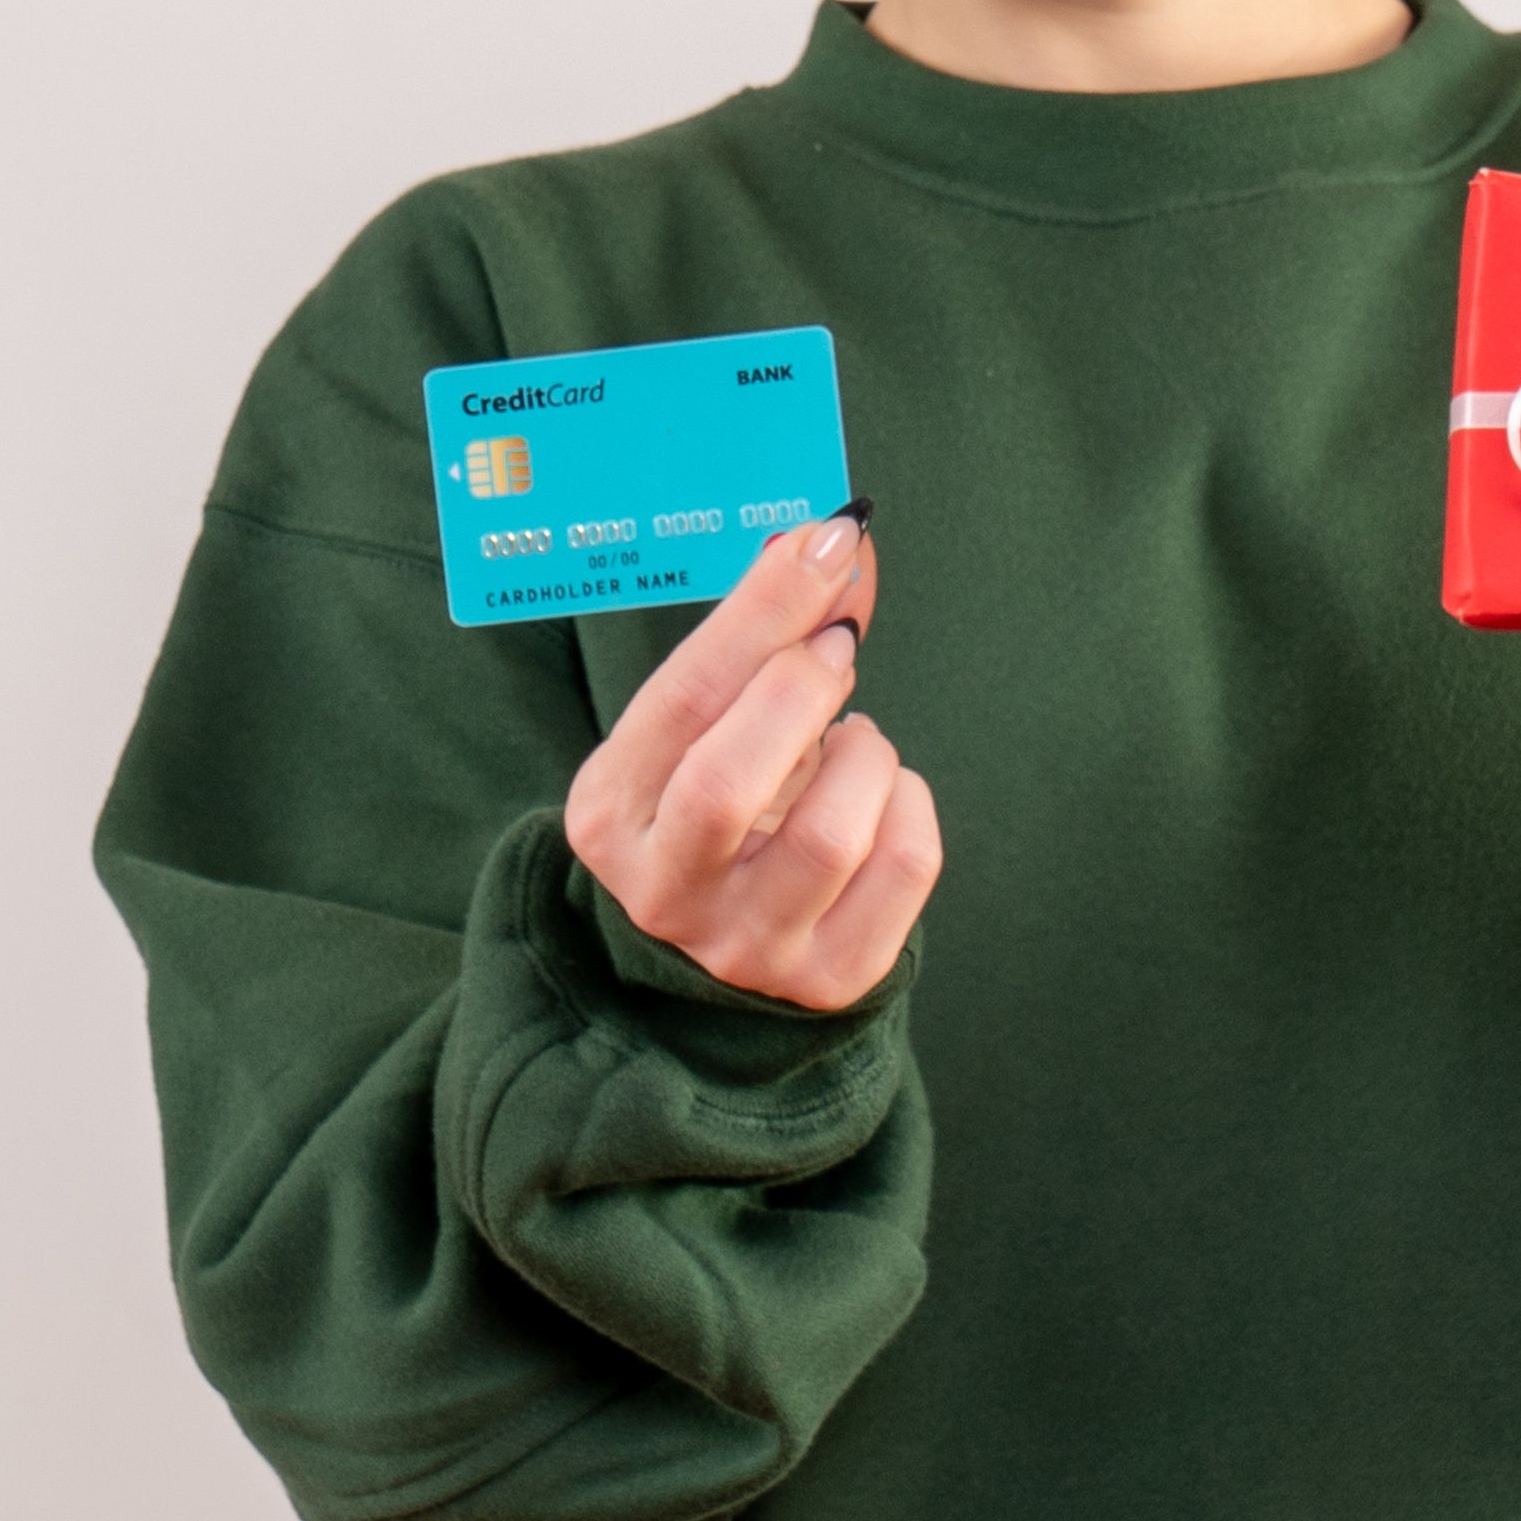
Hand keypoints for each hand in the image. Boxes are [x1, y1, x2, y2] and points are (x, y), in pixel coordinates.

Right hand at [563, 512, 942, 1010]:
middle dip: (802, 690)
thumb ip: (758, 642)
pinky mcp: (830, 978)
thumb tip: (832, 542)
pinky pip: (903, 868)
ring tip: (852, 741)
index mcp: (611, 815)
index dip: (763, 611)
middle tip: (835, 650)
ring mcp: (748, 947)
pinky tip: (880, 797)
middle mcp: (665, 892)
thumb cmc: (714, 804)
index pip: (683, 700)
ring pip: (832, 834)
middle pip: (731, 783)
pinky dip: (910, 805)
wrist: (721, 946)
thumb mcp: (704, 727)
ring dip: (866, 753)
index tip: (823, 542)